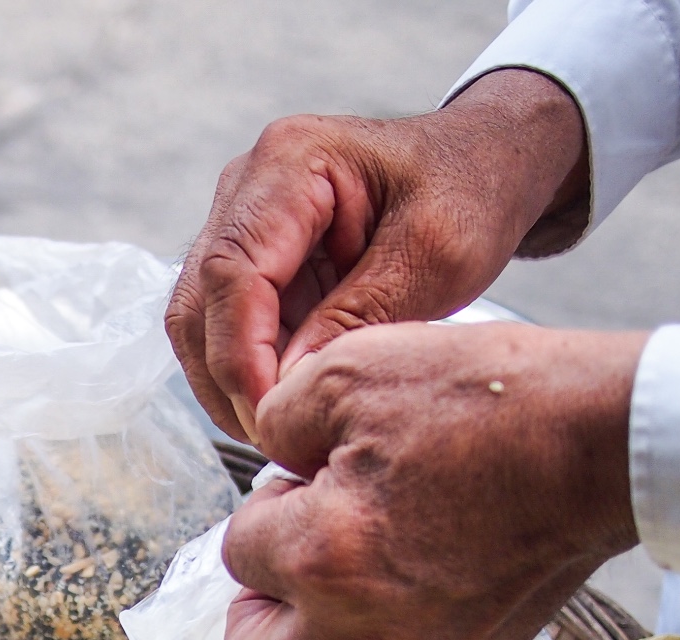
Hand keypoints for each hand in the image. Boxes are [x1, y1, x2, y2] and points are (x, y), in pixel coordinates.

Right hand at [167, 69, 588, 441]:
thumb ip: (359, 318)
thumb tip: (288, 390)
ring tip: (281, 428)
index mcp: (290, 161)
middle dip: (228, 379)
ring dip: (228, 382)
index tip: (276, 416)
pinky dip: (244, 371)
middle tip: (278, 438)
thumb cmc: (469, 191)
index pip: (233, 271)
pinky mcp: (250, 257)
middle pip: (198, 301)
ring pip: (197, 320)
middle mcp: (246, 185)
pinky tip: (283, 403)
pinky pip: (222, 325)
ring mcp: (239, 220)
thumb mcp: (436, 256)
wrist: (482, 162)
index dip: (242, 355)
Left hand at [218, 321, 647, 639]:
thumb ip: (275, 423)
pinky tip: (410, 564)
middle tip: (290, 558)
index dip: (266, 506)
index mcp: (324, 558)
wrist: (608, 440)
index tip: (311, 478)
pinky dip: (380, 629)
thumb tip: (272, 464)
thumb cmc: (489, 401)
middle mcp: (366, 630)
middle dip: (255, 615)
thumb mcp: (351, 372)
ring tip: (355, 555)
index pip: (238, 554)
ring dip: (315, 627)